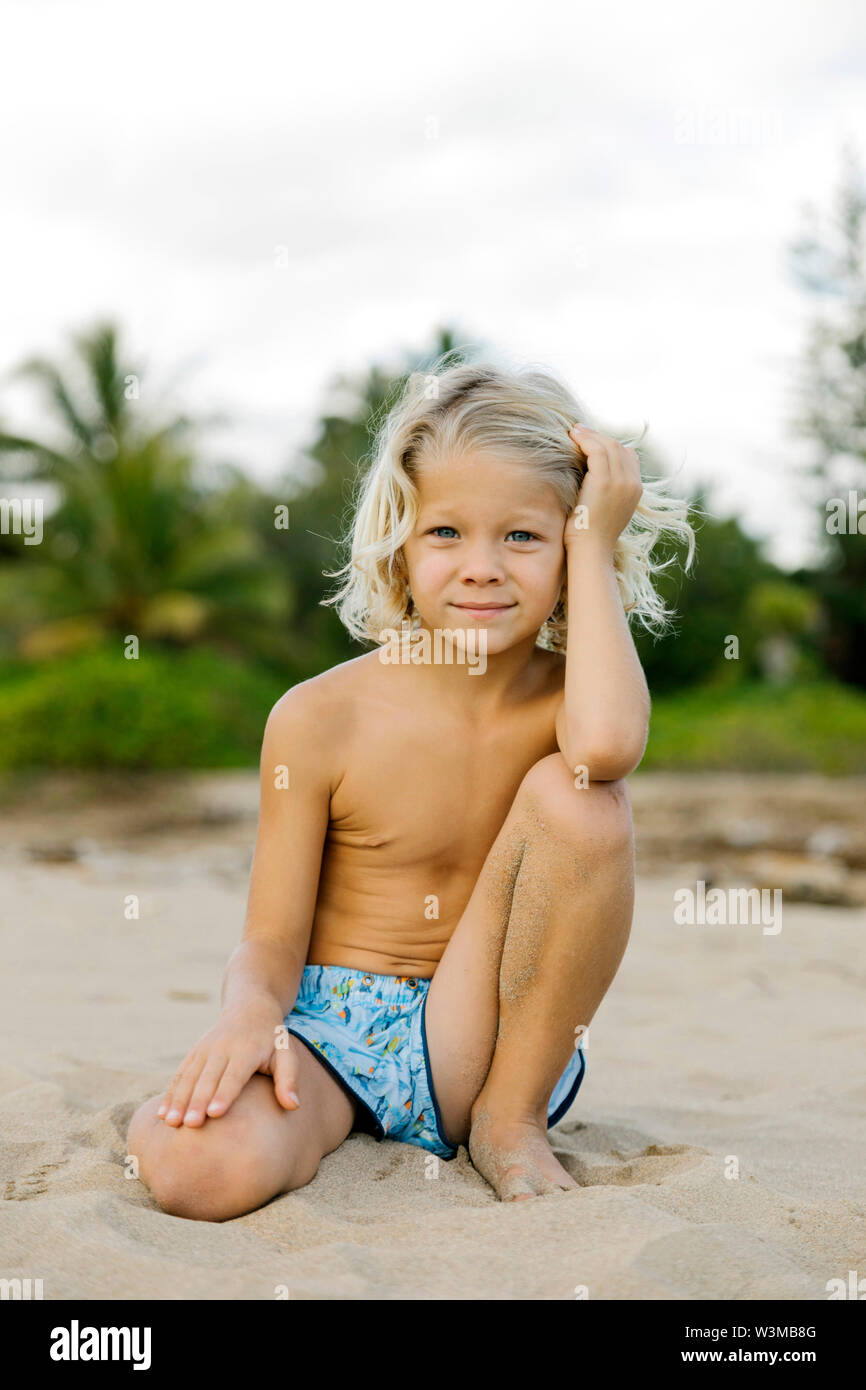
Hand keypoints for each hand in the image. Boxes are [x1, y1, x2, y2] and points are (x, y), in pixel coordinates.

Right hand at [157, 996, 301, 1127]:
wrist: (250, 1007)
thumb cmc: (272, 1038)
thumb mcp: (286, 1053)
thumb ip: (289, 1079)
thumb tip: (293, 1106)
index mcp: (247, 1050)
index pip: (234, 1076)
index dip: (224, 1094)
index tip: (214, 1114)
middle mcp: (223, 1048)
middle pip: (208, 1079)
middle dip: (197, 1102)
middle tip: (190, 1126)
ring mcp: (205, 1049)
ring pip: (189, 1077)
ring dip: (179, 1099)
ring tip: (171, 1123)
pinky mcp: (195, 1052)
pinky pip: (180, 1074)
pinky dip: (170, 1093)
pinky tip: (162, 1114)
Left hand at [563, 424, 642, 552]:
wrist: (591, 550)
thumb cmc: (590, 535)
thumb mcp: (604, 509)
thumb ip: (605, 490)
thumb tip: (590, 476)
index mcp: (635, 489)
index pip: (627, 456)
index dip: (609, 445)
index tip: (590, 441)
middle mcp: (632, 483)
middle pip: (618, 447)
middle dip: (598, 436)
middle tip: (579, 431)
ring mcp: (620, 481)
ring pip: (607, 445)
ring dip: (589, 435)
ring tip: (573, 431)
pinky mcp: (604, 481)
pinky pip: (596, 450)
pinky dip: (584, 440)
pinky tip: (571, 437)